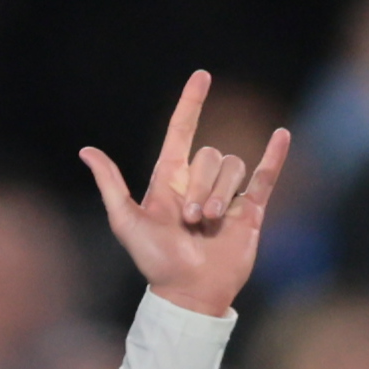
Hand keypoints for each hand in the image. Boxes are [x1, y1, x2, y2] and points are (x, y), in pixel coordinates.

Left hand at [79, 71, 290, 319]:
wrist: (188, 291)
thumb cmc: (154, 260)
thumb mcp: (126, 220)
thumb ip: (110, 184)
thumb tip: (86, 150)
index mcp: (169, 180)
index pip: (182, 132)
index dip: (191, 104)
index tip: (202, 76)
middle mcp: (198, 183)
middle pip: (211, 156)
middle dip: (202, 185)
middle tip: (189, 221)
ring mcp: (226, 195)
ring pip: (234, 168)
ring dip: (221, 194)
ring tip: (208, 224)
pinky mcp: (249, 210)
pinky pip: (264, 176)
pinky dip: (275, 156)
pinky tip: (281, 136)